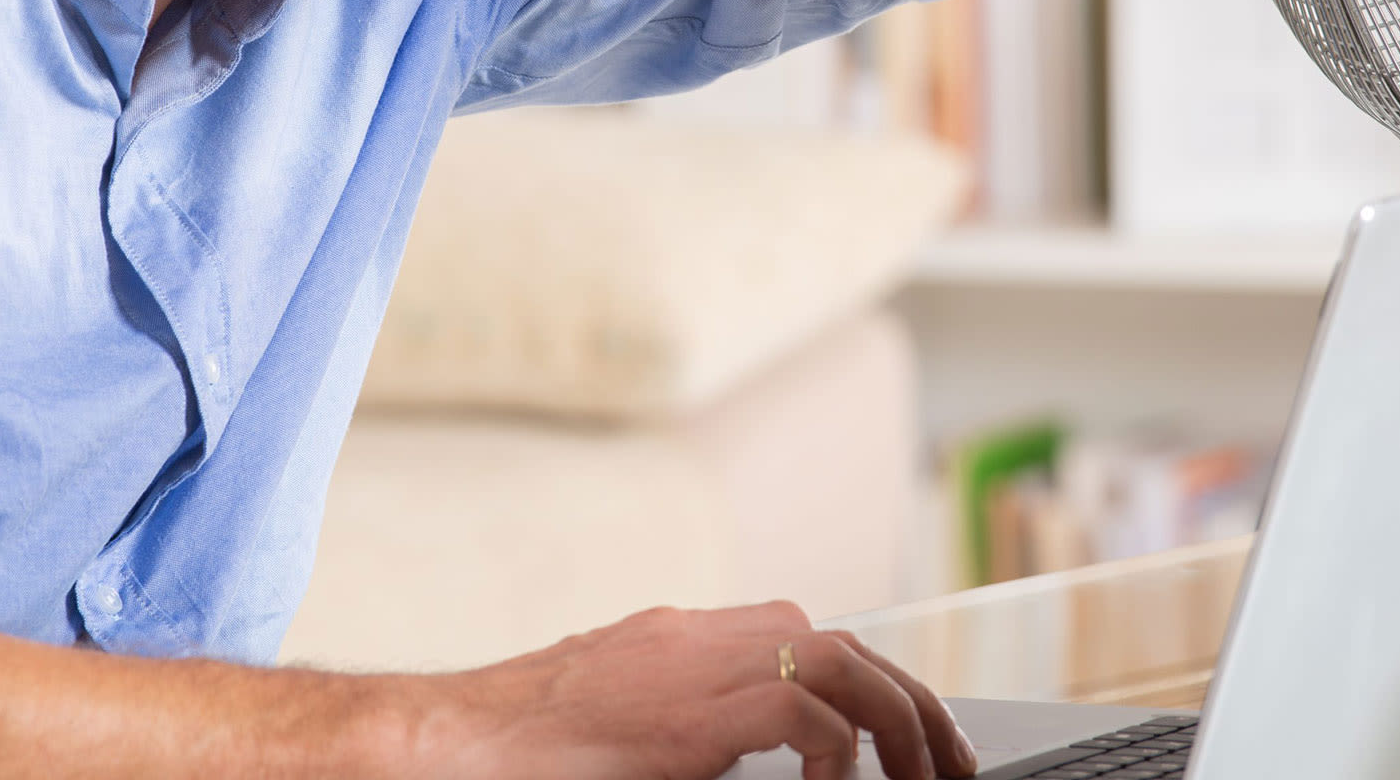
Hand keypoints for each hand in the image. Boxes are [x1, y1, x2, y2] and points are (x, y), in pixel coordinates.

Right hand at [415, 600, 977, 779]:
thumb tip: (755, 756)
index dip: (867, 681)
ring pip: (831, 654)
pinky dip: (834, 743)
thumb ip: (688, 729)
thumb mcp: (625, 730)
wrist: (451, 743)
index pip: (803, 633)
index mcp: (682, 640)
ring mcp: (689, 661)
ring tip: (927, 776)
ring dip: (892, 715)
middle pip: (833, 636)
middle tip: (947, 763)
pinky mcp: (685, 710)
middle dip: (902, 697)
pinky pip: (796, 704)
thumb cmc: (523, 750)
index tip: (905, 738)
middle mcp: (694, 634)